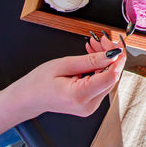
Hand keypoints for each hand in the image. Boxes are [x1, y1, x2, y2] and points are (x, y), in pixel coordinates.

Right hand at [11, 45, 125, 117]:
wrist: (28, 99)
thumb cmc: (39, 83)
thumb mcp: (64, 64)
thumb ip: (90, 60)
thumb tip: (112, 54)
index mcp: (80, 95)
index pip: (111, 76)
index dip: (117, 59)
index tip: (116, 44)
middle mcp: (88, 105)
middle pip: (111, 77)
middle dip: (110, 56)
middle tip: (101, 39)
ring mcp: (90, 106)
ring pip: (108, 78)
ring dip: (105, 60)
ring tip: (94, 45)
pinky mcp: (90, 103)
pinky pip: (102, 83)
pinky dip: (100, 68)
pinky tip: (93, 56)